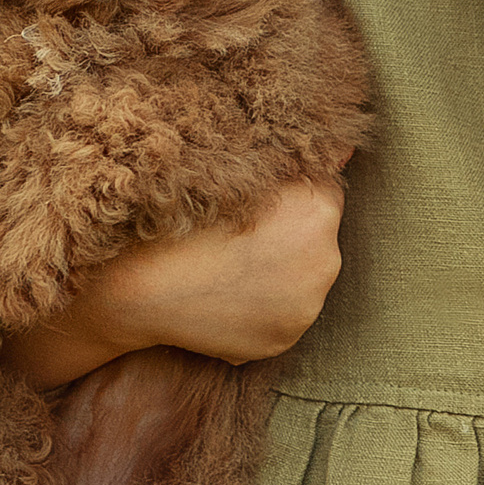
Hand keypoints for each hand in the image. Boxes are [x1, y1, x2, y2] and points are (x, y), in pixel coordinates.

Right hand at [0, 176, 346, 391]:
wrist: (138, 288)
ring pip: (301, 276)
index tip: (262, 198)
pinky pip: (283, 313)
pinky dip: (262, 305)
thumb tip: (344, 145)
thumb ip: (294, 162)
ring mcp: (308, 305)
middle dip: (288, 231)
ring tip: (227, 265)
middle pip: (317, 234)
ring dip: (278, 270)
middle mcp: (326, 259)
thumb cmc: (182, 219)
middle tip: (238, 233)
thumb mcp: (238, 172)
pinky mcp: (286, 339)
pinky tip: (225, 295)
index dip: (290, 190)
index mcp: (319, 208)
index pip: (324, 187)